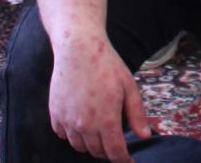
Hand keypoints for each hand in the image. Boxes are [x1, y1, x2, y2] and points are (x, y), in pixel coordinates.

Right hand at [49, 36, 152, 159]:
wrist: (78, 48)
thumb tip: (145, 136)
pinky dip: (72, 134)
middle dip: (108, 151)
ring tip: (98, 132)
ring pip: (79, 146)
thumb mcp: (129, 87)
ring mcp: (67, 121)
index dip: (123, 160)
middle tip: (115, 141)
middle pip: (97, 152)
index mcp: (106, 120)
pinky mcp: (55, 114)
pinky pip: (63, 135)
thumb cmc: (107, 65)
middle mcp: (85, 125)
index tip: (128, 160)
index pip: (115, 153)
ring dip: (90, 144)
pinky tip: (80, 124)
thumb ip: (137, 114)